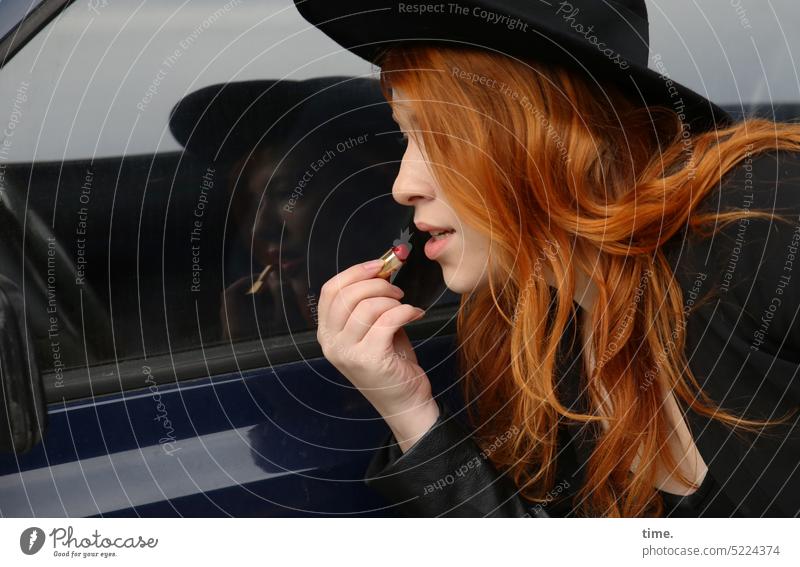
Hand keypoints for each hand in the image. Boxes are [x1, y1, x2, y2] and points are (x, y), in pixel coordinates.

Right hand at [317, 258, 439, 449]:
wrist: (406, 403)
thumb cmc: (392, 363)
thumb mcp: (373, 329)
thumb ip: (369, 303)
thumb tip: (381, 268)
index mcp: (327, 334)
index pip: (330, 291)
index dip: (354, 272)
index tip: (379, 265)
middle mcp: (331, 344)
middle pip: (346, 295)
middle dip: (377, 283)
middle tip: (397, 290)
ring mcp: (347, 353)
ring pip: (366, 306)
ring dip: (392, 299)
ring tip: (405, 305)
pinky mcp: (369, 359)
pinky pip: (387, 320)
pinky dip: (405, 311)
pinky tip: (415, 314)